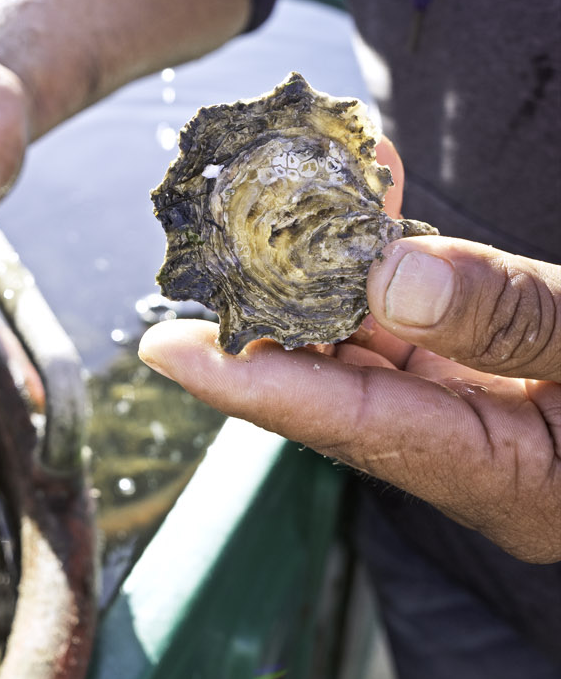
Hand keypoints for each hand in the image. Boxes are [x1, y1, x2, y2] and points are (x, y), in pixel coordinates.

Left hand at [139, 236, 560, 562]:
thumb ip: (512, 320)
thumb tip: (388, 278)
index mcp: (506, 484)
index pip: (352, 427)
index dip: (252, 383)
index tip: (166, 349)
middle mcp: (477, 462)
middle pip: (343, 385)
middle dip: (275, 308)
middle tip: (215, 241)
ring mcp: (483, 423)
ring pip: (376, 344)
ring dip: (332, 267)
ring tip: (291, 194)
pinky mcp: (493, 384)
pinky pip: (421, 322)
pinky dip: (394, 262)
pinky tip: (374, 196)